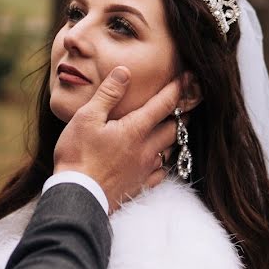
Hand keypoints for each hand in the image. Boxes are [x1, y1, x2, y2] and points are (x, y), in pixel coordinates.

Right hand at [54, 66, 178, 211]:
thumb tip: (124, 72)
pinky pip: (161, 171)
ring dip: (175, 135)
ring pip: (170, 149)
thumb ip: (108, 94)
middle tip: (189, 100)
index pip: (164, 104)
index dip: (179, 88)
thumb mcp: (86, 118)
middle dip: (183, 112)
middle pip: (174, 127)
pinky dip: (165, 160)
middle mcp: (146, 149)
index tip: (190, 77)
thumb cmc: (77, 156)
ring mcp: (145, 169)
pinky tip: (161, 158)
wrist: (77, 196)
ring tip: (176, 126)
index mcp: (135, 130)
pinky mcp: (140, 185)